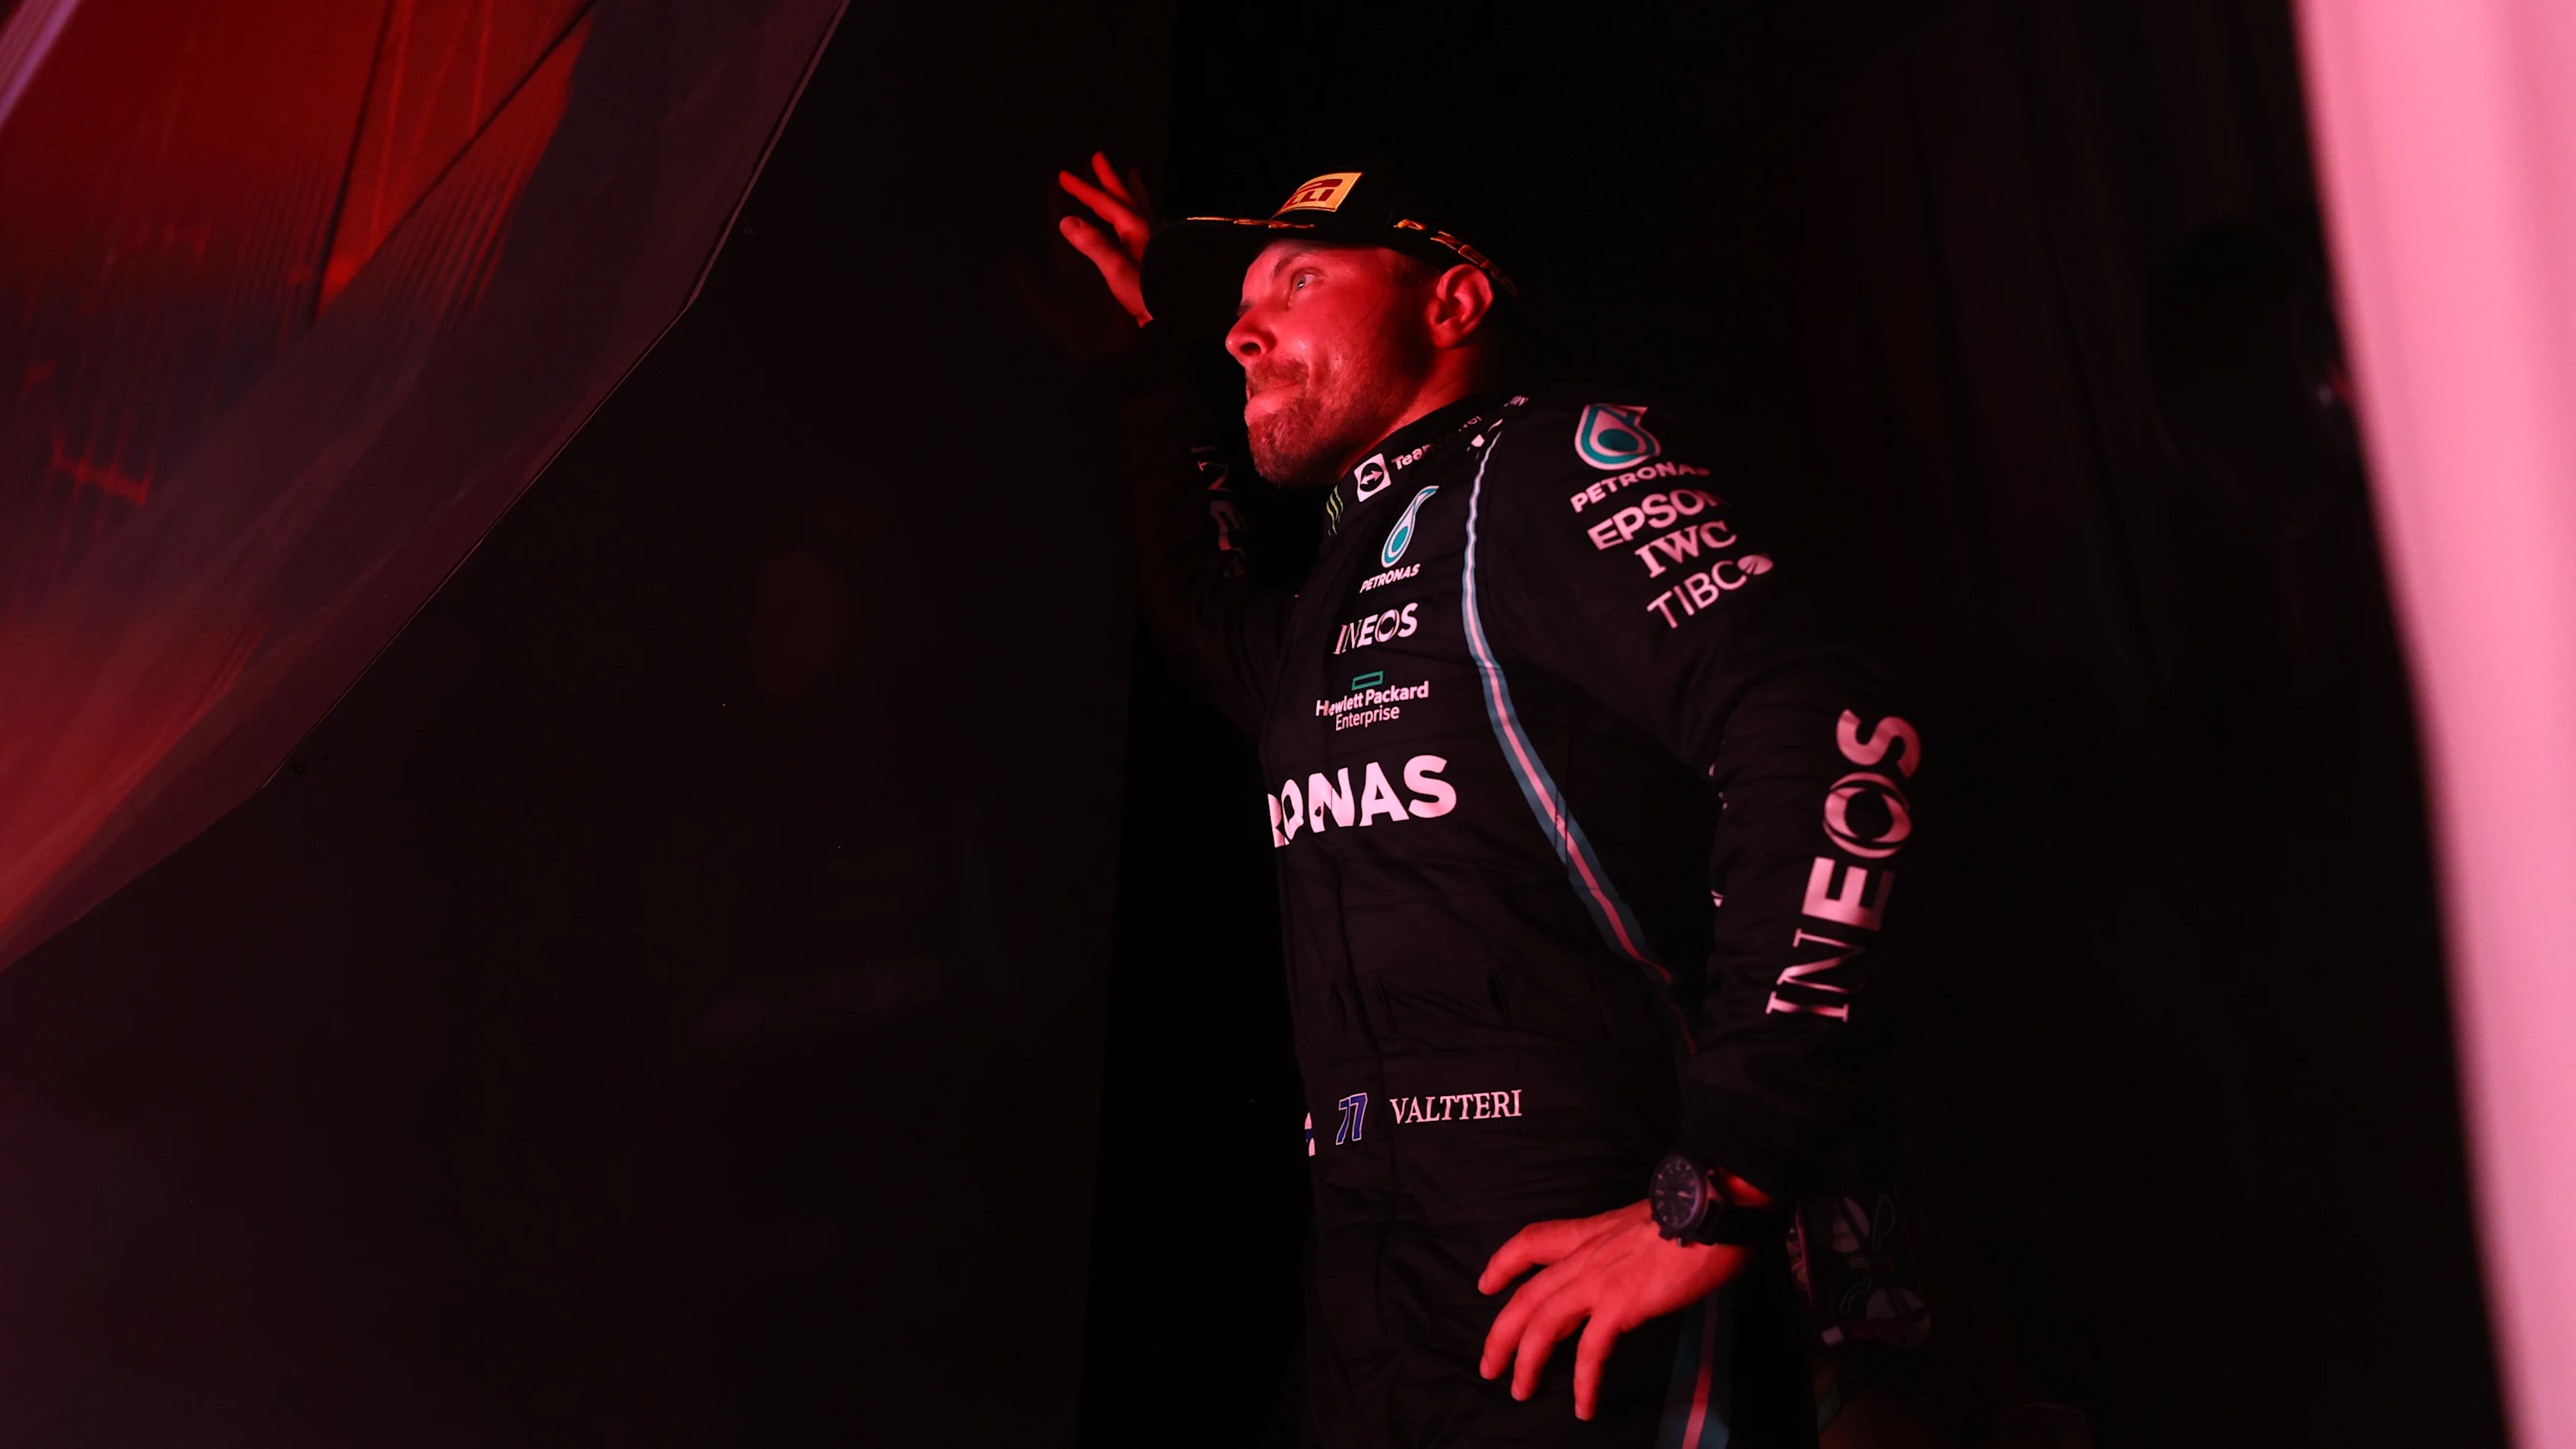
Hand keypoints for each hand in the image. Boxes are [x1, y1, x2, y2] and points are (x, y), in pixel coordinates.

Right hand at [1054, 151, 1156, 325]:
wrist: (1181, 313)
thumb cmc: (1149, 294)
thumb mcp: (1117, 270)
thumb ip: (1094, 245)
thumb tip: (1068, 221)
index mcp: (1134, 229)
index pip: (1104, 203)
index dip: (1083, 189)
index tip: (1064, 175)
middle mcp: (1147, 229)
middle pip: (1125, 197)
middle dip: (1110, 178)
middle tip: (1099, 157)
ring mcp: (1157, 239)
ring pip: (1143, 206)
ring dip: (1134, 190)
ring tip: (1133, 174)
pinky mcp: (1164, 252)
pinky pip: (1153, 222)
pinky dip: (1147, 212)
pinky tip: (1152, 216)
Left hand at [1476, 1201, 1749, 1419]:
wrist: (1713, 1208)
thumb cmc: (1694, 1213)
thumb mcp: (1646, 1222)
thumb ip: (1628, 1247)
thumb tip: (1633, 1269)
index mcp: (1591, 1232)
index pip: (1532, 1240)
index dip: (1503, 1262)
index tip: (1485, 1283)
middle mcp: (1585, 1255)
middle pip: (1526, 1296)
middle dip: (1501, 1334)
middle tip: (1488, 1365)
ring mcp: (1599, 1279)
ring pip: (1543, 1323)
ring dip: (1526, 1361)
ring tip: (1519, 1390)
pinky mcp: (1621, 1303)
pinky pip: (1592, 1351)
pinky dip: (1583, 1382)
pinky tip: (1583, 1406)